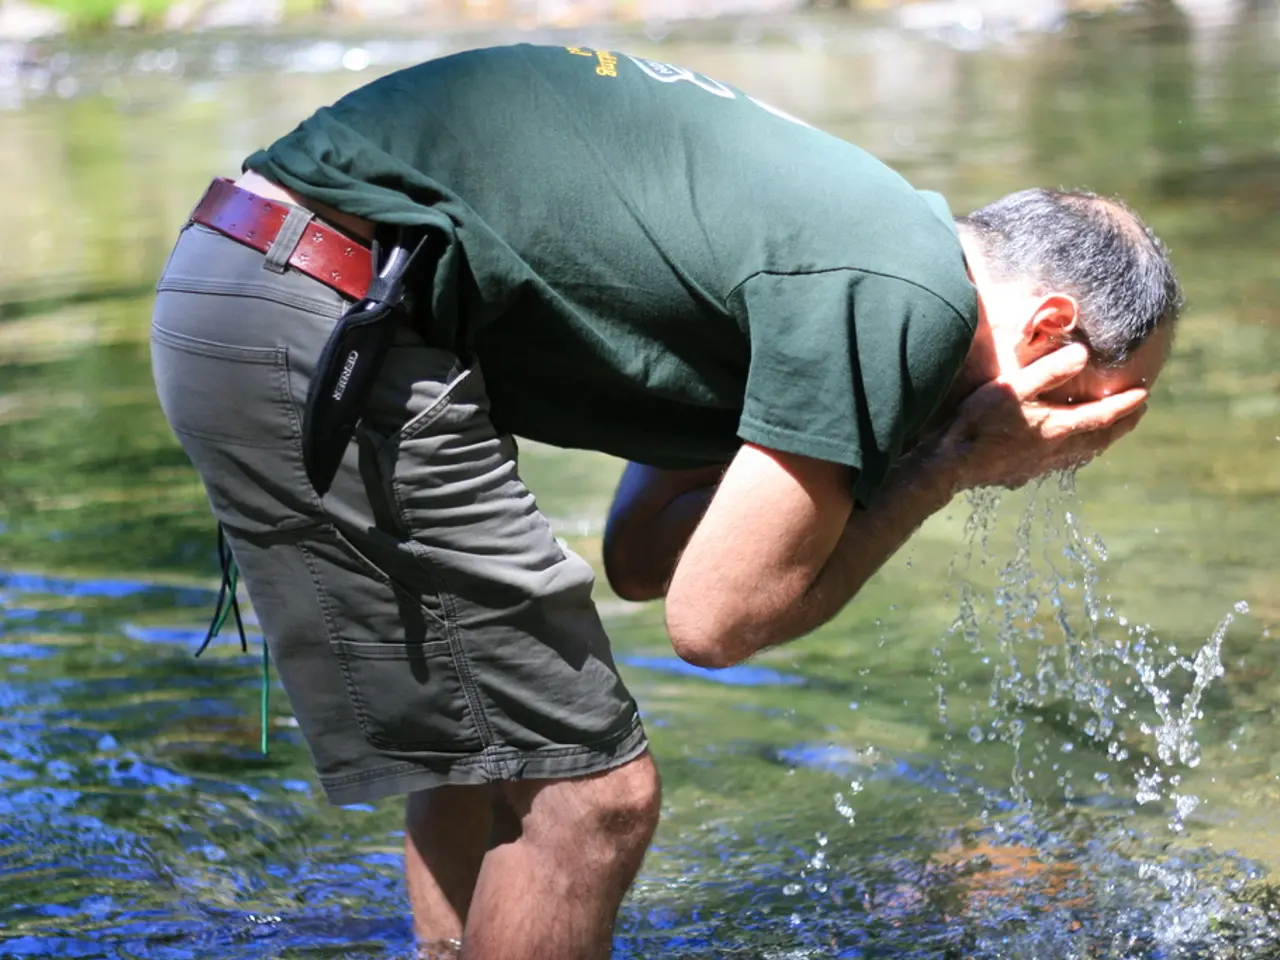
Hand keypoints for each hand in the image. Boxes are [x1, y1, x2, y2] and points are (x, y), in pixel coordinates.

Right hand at [933, 343, 1148, 491]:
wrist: (950, 463)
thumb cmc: (979, 421)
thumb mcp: (1014, 387)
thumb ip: (1049, 371)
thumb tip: (1083, 354)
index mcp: (1057, 428)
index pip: (1102, 416)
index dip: (1125, 405)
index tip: (1144, 396)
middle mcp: (1055, 451)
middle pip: (1099, 439)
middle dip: (1121, 426)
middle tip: (1136, 414)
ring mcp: (1038, 466)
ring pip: (1081, 454)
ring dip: (1100, 441)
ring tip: (1107, 432)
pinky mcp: (1021, 474)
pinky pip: (1060, 463)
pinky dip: (1075, 452)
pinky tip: (1065, 451)